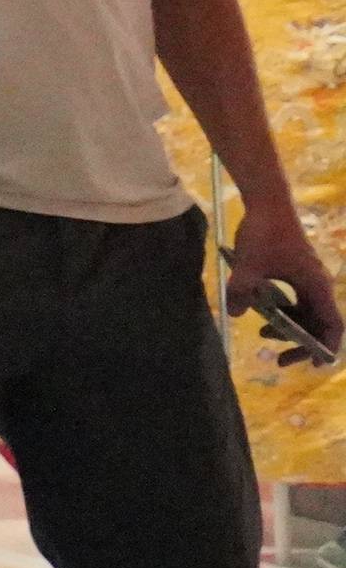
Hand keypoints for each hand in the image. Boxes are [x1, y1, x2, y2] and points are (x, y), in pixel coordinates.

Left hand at [233, 197, 339, 361]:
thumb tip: (236, 313)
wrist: (267, 204)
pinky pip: (294, 301)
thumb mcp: (249, 265)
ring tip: (262, 334)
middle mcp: (318, 286)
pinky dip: (282, 312)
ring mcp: (307, 280)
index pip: (332, 325)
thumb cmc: (264, 233)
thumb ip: (243, 290)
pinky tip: (260, 315)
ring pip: (305, 314)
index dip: (326, 347)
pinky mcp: (295, 273)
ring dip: (289, 328)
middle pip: (318, 324)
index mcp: (317, 287)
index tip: (314, 363)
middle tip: (280, 361)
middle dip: (301, 343)